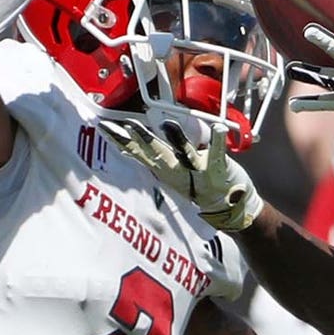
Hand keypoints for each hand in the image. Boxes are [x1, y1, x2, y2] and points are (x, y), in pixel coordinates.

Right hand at [99, 117, 261, 231]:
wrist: (229, 209)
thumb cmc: (199, 185)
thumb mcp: (172, 174)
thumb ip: (156, 159)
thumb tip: (136, 142)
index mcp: (165, 171)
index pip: (138, 153)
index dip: (121, 141)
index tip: (104, 127)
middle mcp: (177, 172)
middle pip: (156, 154)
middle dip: (142, 140)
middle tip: (127, 126)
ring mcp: (197, 172)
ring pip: (183, 155)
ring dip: (176, 140)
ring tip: (168, 125)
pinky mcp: (217, 170)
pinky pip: (216, 153)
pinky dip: (217, 140)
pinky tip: (217, 127)